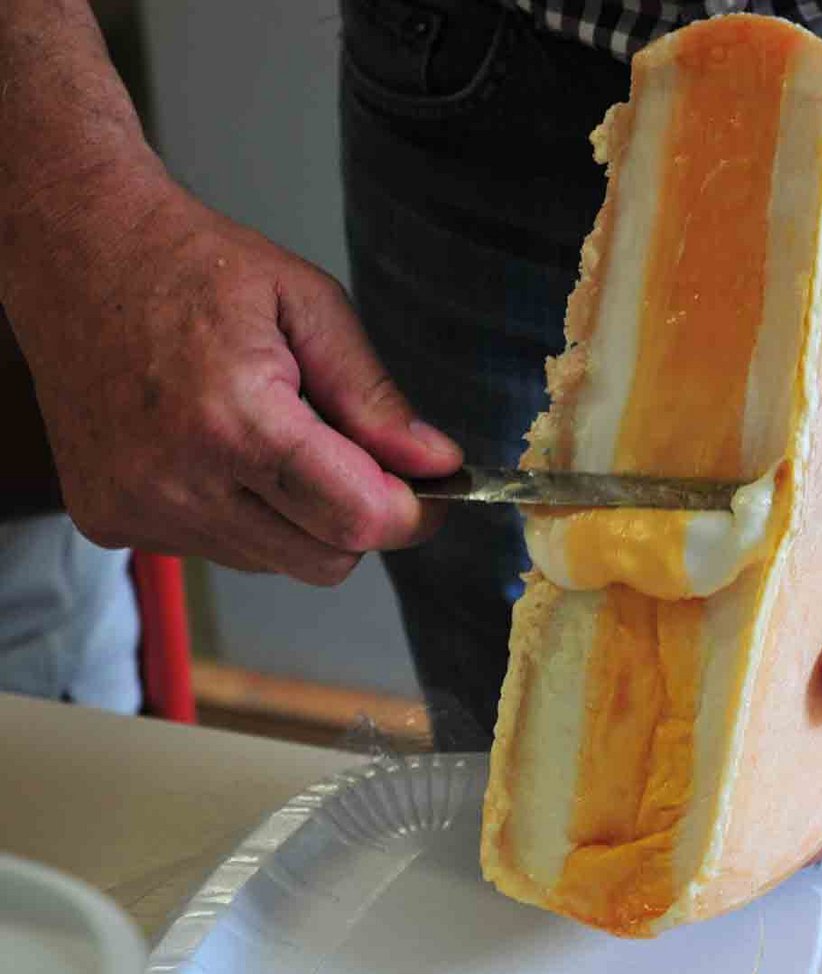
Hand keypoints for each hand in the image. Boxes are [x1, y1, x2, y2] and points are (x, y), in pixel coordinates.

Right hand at [3, 167, 460, 584]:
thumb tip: (437, 462)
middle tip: (359, 457)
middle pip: (325, 560)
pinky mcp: (113, 520)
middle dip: (359, 517)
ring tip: (273, 436)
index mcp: (235, 420)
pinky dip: (244, 514)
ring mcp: (139, 507)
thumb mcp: (309, 305)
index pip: (356, 519)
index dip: (412, 514)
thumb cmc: (193, 268)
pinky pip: (220, 550)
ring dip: (299, 517)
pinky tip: (222, 451)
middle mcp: (179, 479)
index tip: (432, 492)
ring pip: (276, 562)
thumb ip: (375, 396)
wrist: (76, 256)